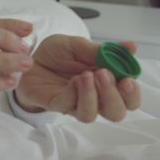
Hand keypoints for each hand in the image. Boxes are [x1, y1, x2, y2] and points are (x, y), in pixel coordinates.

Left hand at [15, 35, 140, 122]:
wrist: (27, 58)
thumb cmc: (56, 54)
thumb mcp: (78, 45)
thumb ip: (102, 50)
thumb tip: (132, 47)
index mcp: (106, 81)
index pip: (129, 97)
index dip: (132, 93)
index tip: (128, 79)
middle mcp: (95, 96)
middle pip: (116, 112)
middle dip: (115, 96)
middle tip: (104, 75)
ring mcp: (76, 103)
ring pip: (93, 114)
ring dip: (93, 96)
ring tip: (86, 75)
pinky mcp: (57, 104)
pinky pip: (70, 106)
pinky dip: (74, 93)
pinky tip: (73, 80)